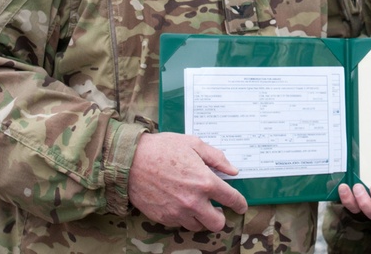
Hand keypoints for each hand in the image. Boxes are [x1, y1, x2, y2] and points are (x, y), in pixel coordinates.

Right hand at [128, 132, 246, 231]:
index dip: (240, 204)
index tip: (241, 206)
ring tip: (196, 205)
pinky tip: (180, 204)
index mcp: (204, 182)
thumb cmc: (161, 148)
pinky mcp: (164, 218)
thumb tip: (232, 170)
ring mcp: (177, 212)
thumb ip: (216, 158)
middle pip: (217, 223)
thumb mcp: (193, 144)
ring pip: (198, 226)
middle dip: (221, 217)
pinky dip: (183, 217)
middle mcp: (193, 201)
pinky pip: (180, 224)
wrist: (130, 161)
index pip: (231, 199)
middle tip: (217, 208)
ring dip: (201, 218)